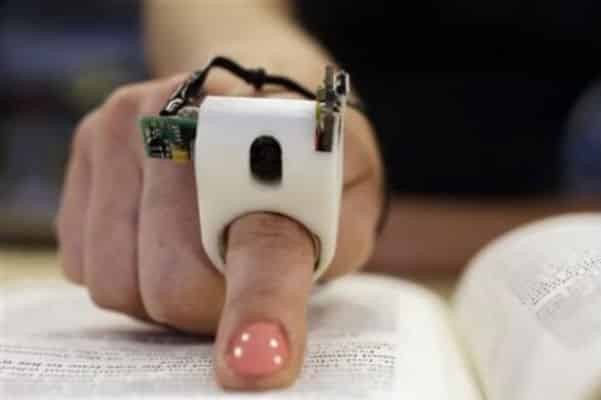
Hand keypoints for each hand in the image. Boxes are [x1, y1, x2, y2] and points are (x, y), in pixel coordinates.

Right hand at [56, 70, 382, 389]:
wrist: (266, 113)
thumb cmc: (310, 174)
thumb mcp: (344, 216)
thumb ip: (312, 267)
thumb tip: (260, 354)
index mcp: (269, 129)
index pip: (260, 235)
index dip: (259, 303)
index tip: (257, 363)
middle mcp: (177, 114)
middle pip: (172, 285)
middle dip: (212, 305)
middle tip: (240, 273)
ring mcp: (118, 127)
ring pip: (117, 284)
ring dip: (165, 292)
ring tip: (201, 252)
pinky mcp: (83, 152)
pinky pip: (85, 264)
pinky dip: (128, 270)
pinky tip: (161, 234)